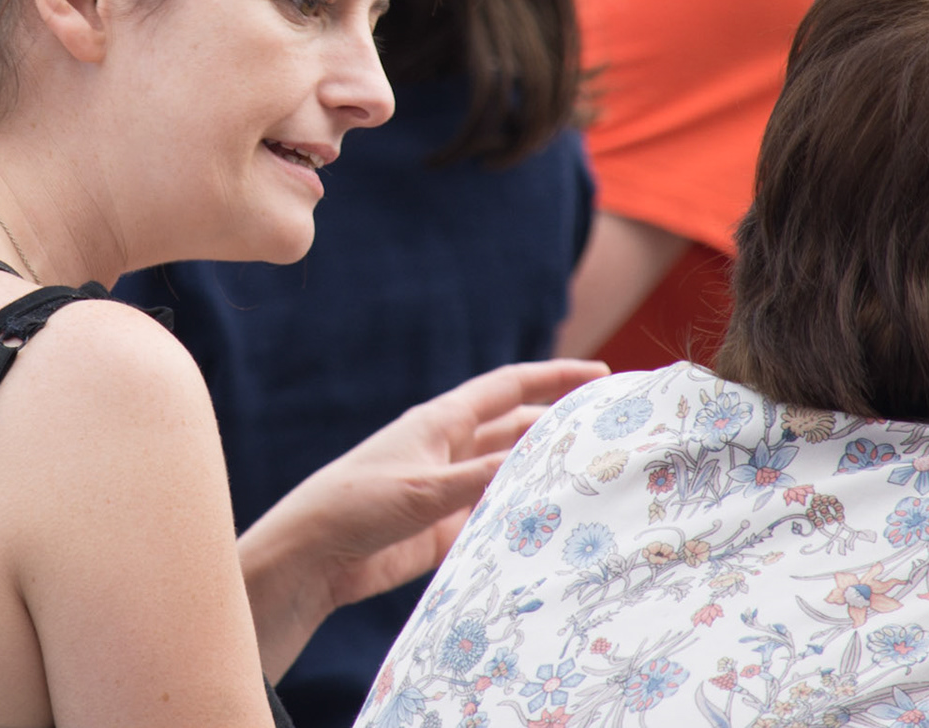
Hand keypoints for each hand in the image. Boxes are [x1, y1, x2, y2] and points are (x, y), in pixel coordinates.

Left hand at [237, 358, 606, 677]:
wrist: (314, 555)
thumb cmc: (356, 504)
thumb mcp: (422, 488)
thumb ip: (479, 478)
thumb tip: (539, 461)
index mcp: (441, 422)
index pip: (509, 389)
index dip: (554, 378)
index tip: (601, 373)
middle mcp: (451, 450)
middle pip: (517, 431)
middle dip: (561, 429)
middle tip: (614, 434)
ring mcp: (450, 490)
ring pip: (511, 475)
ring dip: (546, 476)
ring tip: (599, 481)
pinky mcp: (446, 529)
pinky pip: (496, 517)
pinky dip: (524, 518)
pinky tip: (557, 527)